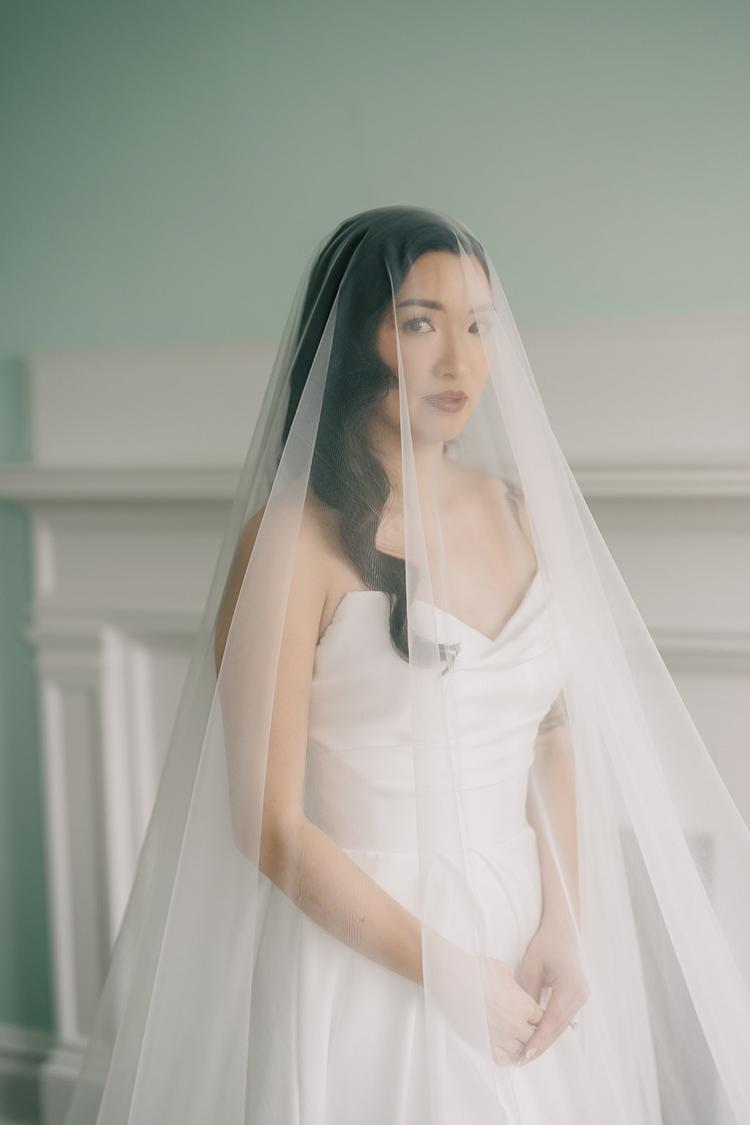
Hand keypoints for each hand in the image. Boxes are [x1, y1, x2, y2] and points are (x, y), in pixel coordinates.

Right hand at [429, 935, 543, 1065]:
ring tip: (512, 1037)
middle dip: (529, 1031)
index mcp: (524, 1005)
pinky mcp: (486, 1043)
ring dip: (518, 1044)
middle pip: (533, 1037)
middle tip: (523, 1027)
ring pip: (520, 1050)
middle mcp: (516, 1024)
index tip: (532, 1017)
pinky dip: (505, 1056)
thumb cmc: (475, 972)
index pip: (541, 1019)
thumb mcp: (502, 970)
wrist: (454, 978)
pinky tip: (503, 1048)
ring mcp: (501, 1036)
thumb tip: (513, 986)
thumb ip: (514, 983)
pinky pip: (502, 1059)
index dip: (537, 1017)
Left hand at [514, 913, 589, 1066]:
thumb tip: (521, 1018)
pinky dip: (550, 1029)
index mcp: (569, 988)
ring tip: (526, 1054)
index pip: (551, 1021)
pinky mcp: (577, 997)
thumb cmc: (545, 944)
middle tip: (521, 1061)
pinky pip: (562, 1018)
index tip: (525, 1055)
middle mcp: (579, 996)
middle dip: (540, 1045)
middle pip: (558, 1028)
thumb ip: (528, 993)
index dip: (538, 1040)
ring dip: (545, 1040)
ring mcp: (581, 997)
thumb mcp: (531, 966)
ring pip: (560, 1026)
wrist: (563, 930)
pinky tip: (536, 1038)